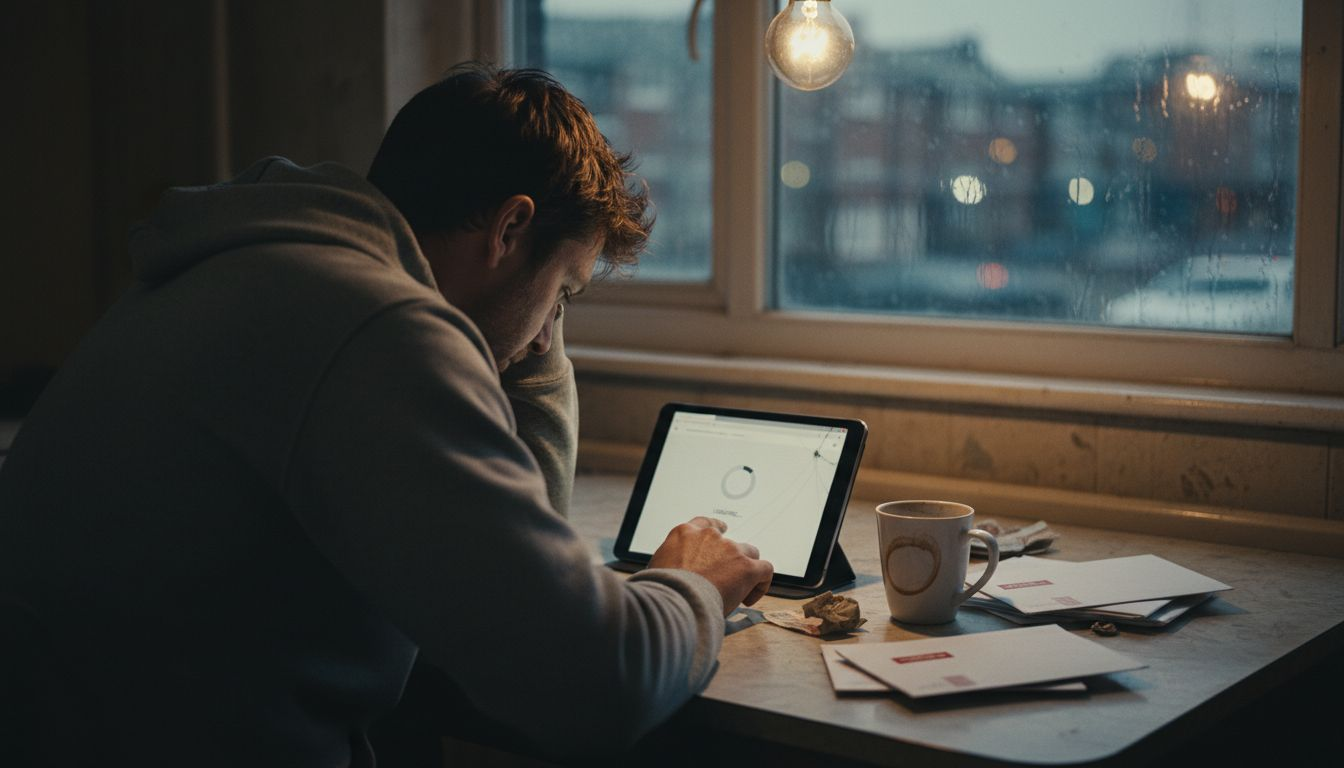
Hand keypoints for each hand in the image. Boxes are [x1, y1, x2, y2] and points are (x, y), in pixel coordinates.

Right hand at [647, 517, 773, 616]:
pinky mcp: (746, 567)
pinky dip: (761, 584)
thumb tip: (675, 575)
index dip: (716, 528)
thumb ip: (672, 562)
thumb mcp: (658, 566)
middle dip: (730, 557)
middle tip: (726, 577)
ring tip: (738, 590)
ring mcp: (730, 550)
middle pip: (729, 541)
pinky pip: (764, 569)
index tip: (721, 530)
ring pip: (749, 554)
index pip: (705, 523)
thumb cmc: (662, 589)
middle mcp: (709, 536)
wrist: (674, 599)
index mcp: (684, 533)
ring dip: (745, 569)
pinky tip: (749, 598)